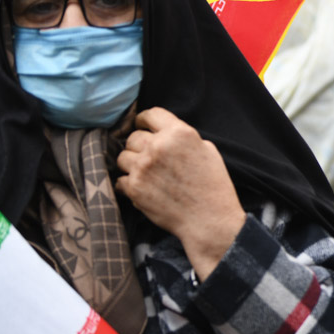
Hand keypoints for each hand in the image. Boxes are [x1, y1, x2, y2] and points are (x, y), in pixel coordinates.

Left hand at [116, 107, 244, 280]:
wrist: (209, 219)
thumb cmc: (213, 185)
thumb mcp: (208, 150)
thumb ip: (183, 138)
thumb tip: (164, 134)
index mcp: (179, 133)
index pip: (150, 114)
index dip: (144, 120)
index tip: (142, 126)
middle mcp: (158, 146)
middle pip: (133, 138)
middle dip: (140, 147)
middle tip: (150, 159)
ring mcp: (143, 167)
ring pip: (123, 158)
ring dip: (132, 165)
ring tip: (147, 175)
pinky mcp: (134, 188)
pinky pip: (120, 180)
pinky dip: (129, 184)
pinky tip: (143, 189)